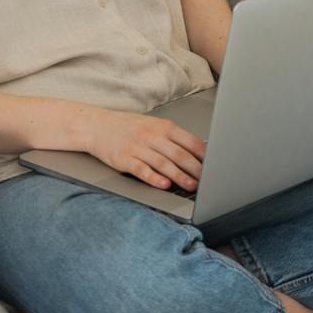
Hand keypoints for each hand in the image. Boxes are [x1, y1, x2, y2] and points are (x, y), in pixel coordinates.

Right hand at [80, 108, 205, 192]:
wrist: (97, 126)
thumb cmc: (129, 127)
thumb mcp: (154, 126)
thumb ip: (174, 138)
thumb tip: (199, 151)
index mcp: (163, 127)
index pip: (189, 141)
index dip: (204, 155)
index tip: (215, 165)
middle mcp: (152, 136)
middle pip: (178, 154)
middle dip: (195, 169)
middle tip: (207, 180)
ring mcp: (138, 147)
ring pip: (163, 163)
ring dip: (179, 176)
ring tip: (191, 186)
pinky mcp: (125, 159)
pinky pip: (142, 170)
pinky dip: (154, 178)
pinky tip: (164, 185)